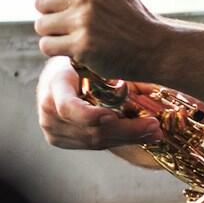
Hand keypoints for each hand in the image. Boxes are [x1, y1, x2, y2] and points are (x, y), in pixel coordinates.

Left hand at [35, 0, 169, 78]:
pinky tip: (79, 48)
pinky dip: (59, 50)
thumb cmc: (128, 9)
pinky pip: (47, 46)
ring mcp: (82, 21)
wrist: (153, 45)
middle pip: (40, 3)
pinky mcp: (81, 47)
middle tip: (79, 20)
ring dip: (56, 34)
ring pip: (41, 26)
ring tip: (80, 34)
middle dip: (56, 14)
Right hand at [35, 56, 161, 157]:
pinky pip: (94, 145)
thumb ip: (107, 68)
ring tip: (154, 132)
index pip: (68, 107)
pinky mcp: (61, 141)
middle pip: (90, 130)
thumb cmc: (76, 62)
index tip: (113, 116)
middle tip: (154, 125)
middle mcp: (49, 113)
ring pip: (95, 141)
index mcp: (54, 86)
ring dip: (128, 138)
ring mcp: (53, 130)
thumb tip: (150, 79)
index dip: (90, 116)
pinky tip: (139, 135)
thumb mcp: (87, 58)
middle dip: (126, 130)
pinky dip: (118, 140)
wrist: (54, 77)